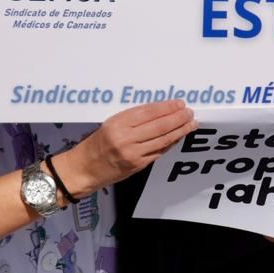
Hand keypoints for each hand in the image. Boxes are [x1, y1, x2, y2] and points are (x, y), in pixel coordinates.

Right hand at [53, 100, 197, 196]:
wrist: (83, 169)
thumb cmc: (96, 144)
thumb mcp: (110, 124)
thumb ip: (133, 119)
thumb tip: (161, 111)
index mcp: (117, 124)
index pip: (148, 112)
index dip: (167, 107)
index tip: (179, 103)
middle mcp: (125, 138)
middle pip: (159, 126)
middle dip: (178, 118)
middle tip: (189, 113)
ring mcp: (133, 153)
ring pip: (163, 139)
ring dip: (180, 131)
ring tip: (191, 123)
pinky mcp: (138, 165)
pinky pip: (160, 151)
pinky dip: (171, 143)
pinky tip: (179, 136)